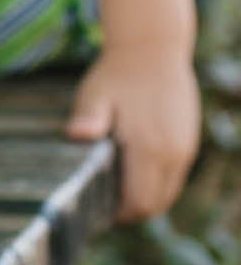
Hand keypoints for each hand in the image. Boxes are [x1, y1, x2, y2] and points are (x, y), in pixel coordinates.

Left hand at [65, 44, 201, 221]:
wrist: (153, 48)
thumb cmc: (117, 74)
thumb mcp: (94, 95)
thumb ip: (88, 118)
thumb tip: (77, 134)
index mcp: (148, 148)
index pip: (139, 203)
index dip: (119, 216)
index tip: (96, 213)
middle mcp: (172, 153)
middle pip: (156, 205)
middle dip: (131, 213)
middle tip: (103, 208)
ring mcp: (184, 148)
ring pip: (168, 193)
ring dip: (146, 199)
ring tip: (116, 193)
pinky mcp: (188, 142)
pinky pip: (175, 177)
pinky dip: (157, 184)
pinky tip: (133, 173)